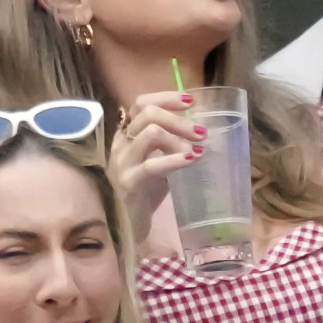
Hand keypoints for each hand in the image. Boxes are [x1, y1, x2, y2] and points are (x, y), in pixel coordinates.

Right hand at [109, 92, 203, 248]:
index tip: (191, 101)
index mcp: (126, 134)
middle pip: (149, 114)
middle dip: (180, 119)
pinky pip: (153, 164)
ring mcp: (122, 163)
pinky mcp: (129, 183)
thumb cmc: (146, 189)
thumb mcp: (157, 158)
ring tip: (198, 149)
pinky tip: (193, 159)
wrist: (128, 224)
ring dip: (179, 138)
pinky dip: (176, 159)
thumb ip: (169, 141)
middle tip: (202, 133)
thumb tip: (199, 126)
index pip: (140, 103)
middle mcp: (121, 144)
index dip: (166, 98)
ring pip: (151, 133)